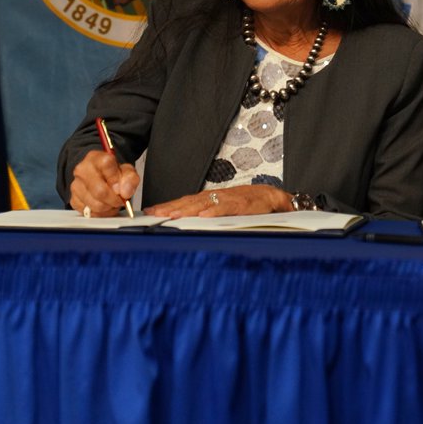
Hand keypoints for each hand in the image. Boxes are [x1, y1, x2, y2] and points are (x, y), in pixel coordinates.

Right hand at [70, 150, 139, 217]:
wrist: (101, 178)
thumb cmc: (114, 174)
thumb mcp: (127, 171)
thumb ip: (130, 179)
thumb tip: (124, 192)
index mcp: (96, 158)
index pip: (106, 164)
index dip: (116, 178)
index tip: (121, 186)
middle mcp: (82, 169)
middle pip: (100, 190)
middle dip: (114, 199)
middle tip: (120, 200)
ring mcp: (75, 185)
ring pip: (95, 204)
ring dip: (108, 207)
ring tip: (113, 203)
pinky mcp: (73, 199)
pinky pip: (89, 212)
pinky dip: (100, 213)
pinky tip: (104, 206)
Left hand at [145, 185, 292, 217]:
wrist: (271, 198)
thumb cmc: (248, 205)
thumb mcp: (224, 211)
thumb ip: (208, 216)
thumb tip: (189, 226)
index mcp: (210, 199)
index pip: (184, 202)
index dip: (168, 206)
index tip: (151, 212)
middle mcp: (215, 197)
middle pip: (189, 202)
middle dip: (170, 208)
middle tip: (154, 214)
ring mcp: (227, 200)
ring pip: (203, 204)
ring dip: (186, 209)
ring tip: (171, 215)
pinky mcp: (241, 205)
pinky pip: (225, 208)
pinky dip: (214, 211)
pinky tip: (204, 216)